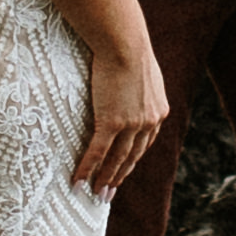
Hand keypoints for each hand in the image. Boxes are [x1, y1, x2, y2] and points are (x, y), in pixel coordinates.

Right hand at [74, 8, 170, 198]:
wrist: (124, 42)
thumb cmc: (129, 47)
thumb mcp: (144, 71)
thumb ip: (141, 87)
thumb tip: (133, 86)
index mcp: (158, 111)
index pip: (145, 143)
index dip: (132, 160)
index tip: (123, 172)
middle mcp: (149, 122)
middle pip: (132, 156)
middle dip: (119, 176)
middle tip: (107, 192)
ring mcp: (131, 124)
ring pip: (116, 159)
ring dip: (105, 178)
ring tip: (95, 193)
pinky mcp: (112, 121)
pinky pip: (97, 151)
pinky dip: (87, 167)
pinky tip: (77, 179)